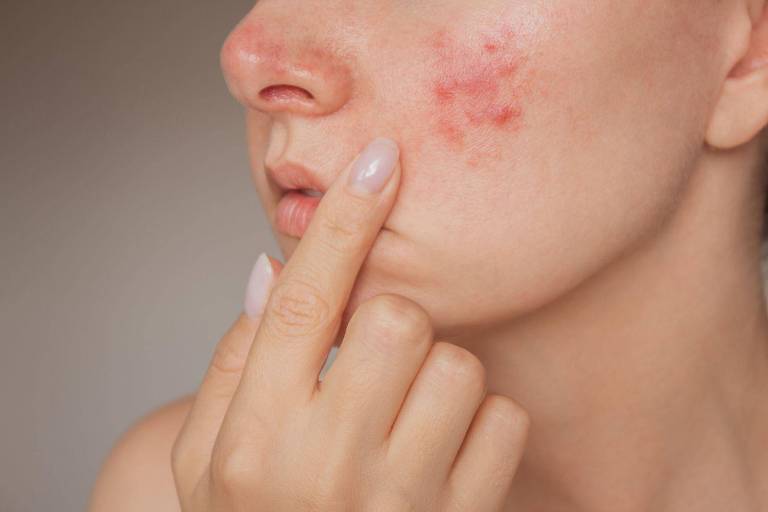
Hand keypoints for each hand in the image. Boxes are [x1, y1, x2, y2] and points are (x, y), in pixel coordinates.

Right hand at [171, 137, 529, 510]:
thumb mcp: (207, 459)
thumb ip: (234, 363)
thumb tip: (273, 270)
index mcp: (253, 440)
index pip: (301, 304)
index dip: (341, 222)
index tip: (378, 159)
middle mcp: (326, 467)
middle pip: (396, 319)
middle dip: (390, 322)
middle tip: (372, 356)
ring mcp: (402, 501)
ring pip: (458, 365)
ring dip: (436, 374)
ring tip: (404, 414)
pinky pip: (504, 419)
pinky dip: (481, 422)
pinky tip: (443, 452)